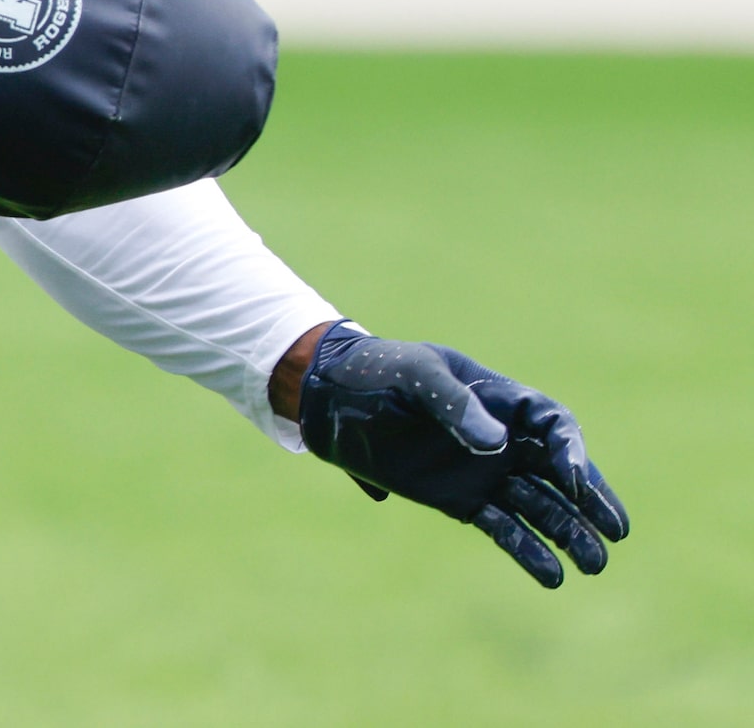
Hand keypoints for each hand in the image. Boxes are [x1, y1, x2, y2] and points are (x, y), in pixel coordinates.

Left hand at [294, 321, 628, 588]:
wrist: (329, 398)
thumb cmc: (376, 371)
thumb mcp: (414, 374)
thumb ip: (453, 404)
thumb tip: (496, 444)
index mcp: (499, 399)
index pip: (553, 425)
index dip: (570, 451)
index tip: (573, 478)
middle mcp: (501, 439)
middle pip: (559, 472)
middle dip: (590, 500)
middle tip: (617, 531)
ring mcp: (484, 473)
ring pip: (539, 506)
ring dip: (569, 533)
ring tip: (594, 565)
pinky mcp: (460, 500)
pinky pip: (504, 528)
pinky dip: (528, 551)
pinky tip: (552, 576)